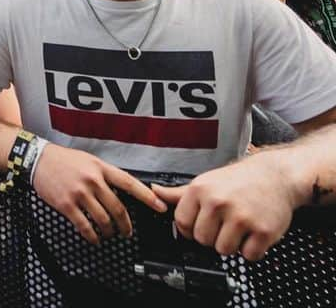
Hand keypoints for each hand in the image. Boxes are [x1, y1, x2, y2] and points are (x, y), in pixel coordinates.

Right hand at [31, 143, 166, 244]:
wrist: (37, 159)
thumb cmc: (62, 160)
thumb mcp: (87, 159)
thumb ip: (104, 173)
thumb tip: (121, 188)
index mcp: (100, 168)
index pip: (129, 183)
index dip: (147, 196)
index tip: (160, 207)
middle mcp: (92, 180)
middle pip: (118, 208)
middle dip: (126, 224)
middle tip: (127, 232)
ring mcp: (79, 193)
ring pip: (103, 219)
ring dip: (109, 231)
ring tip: (109, 234)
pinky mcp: (67, 205)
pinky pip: (84, 225)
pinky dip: (92, 236)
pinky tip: (94, 238)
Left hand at [152, 149, 299, 259]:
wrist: (276, 175)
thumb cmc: (239, 180)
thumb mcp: (206, 182)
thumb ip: (179, 193)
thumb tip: (155, 192)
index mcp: (200, 191)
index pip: (182, 224)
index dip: (191, 229)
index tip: (202, 224)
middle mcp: (218, 202)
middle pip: (202, 240)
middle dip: (212, 237)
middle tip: (225, 224)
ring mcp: (241, 217)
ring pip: (223, 250)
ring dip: (232, 245)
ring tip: (239, 228)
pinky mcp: (263, 231)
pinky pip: (248, 255)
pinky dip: (252, 250)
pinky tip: (253, 233)